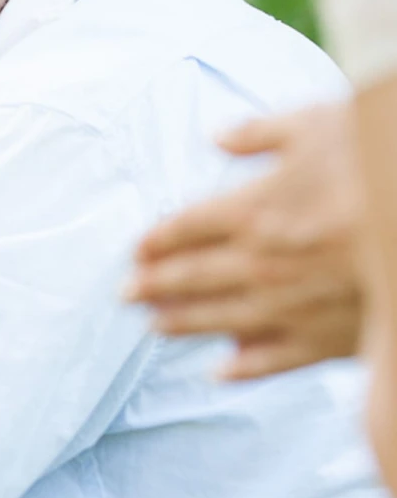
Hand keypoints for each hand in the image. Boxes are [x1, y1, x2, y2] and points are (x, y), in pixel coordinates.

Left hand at [126, 103, 362, 378]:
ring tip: (155, 326)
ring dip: (183, 323)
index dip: (157, 239)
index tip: (136, 249)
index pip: (186, 228)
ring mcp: (290, 306)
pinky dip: (243, 368)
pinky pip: (274, 361)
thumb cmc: (374, 163)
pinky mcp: (325, 340)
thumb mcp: (314, 125)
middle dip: (155, 285)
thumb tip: (219, 136)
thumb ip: (260, 134)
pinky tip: (220, 371)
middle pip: (192, 277)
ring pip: (221, 320)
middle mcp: (259, 263)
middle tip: (125, 294)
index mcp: (250, 210)